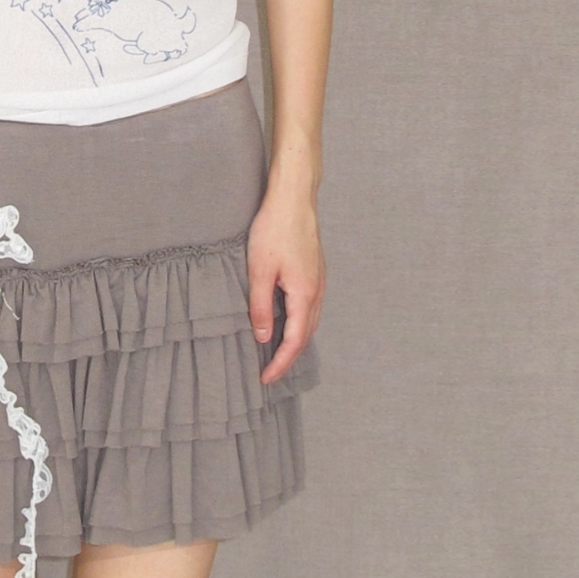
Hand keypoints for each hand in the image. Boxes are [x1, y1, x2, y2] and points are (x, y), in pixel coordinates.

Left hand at [246, 182, 322, 386]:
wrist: (294, 198)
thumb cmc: (275, 229)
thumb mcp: (259, 270)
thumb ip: (261, 306)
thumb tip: (263, 337)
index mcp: (305, 295)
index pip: (294, 341)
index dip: (280, 363)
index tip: (266, 379)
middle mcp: (317, 291)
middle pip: (306, 335)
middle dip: (288, 357)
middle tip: (269, 372)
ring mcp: (319, 281)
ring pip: (309, 321)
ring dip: (295, 340)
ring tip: (276, 353)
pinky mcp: (315, 272)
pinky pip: (309, 307)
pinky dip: (299, 323)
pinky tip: (286, 322)